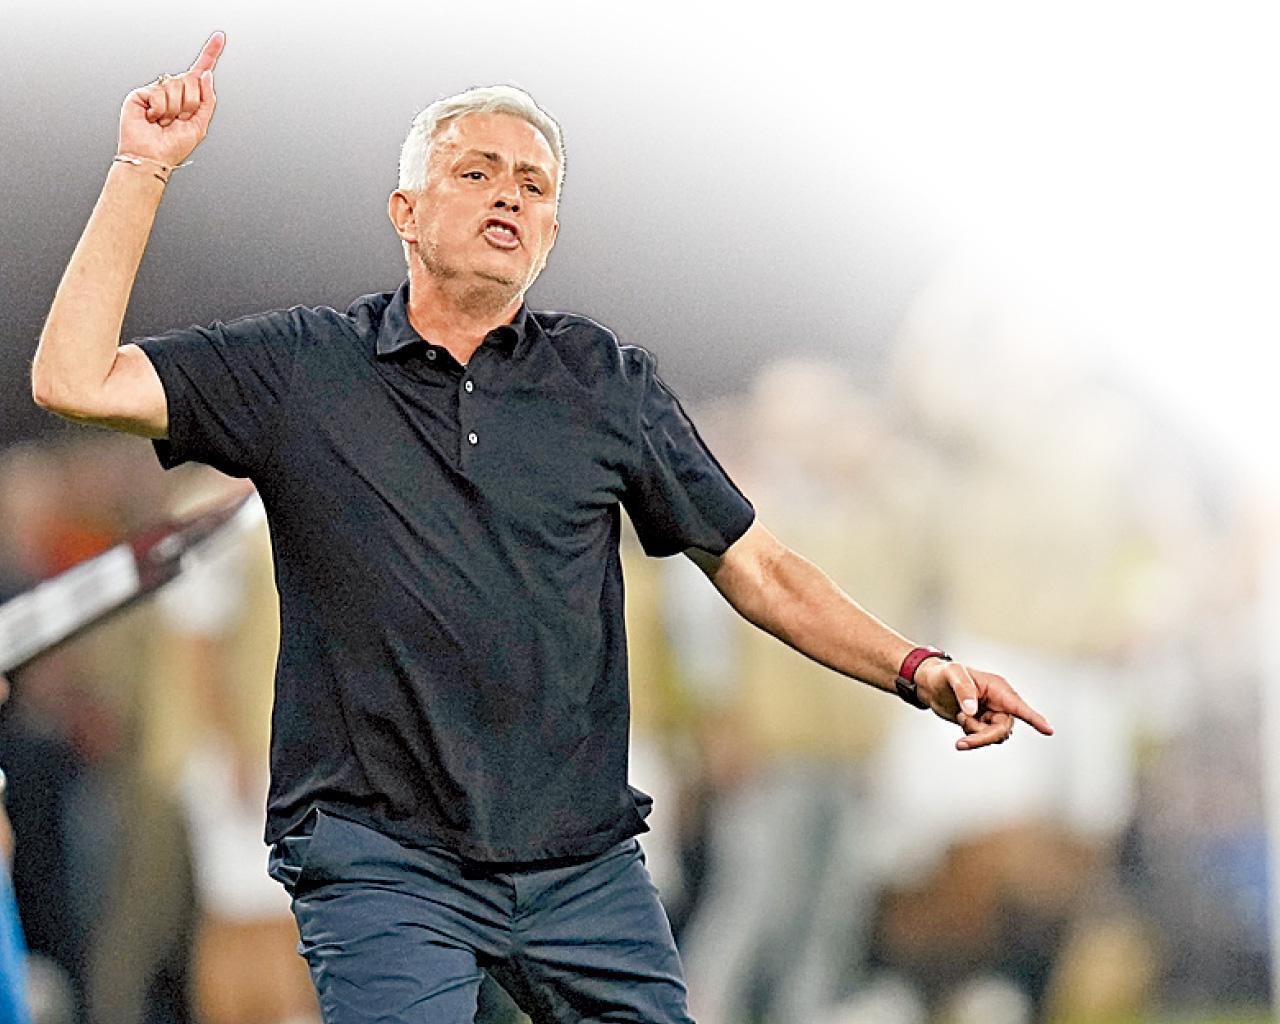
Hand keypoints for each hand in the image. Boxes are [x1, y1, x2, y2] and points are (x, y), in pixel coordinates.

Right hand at [117, 31, 224, 167]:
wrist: (152, 157)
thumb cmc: (173, 146)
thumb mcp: (200, 126)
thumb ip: (207, 100)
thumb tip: (206, 75)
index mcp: (188, 98)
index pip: (199, 72)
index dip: (210, 54)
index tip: (220, 38)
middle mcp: (172, 91)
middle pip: (190, 80)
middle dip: (190, 103)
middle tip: (179, 119)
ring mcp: (156, 91)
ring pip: (176, 86)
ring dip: (175, 109)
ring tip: (165, 121)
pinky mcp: (141, 93)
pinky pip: (160, 92)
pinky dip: (160, 109)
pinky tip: (153, 118)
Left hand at [914, 658, 1053, 750]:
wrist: (930, 685)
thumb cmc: (943, 674)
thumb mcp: (952, 674)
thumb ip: (963, 690)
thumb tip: (972, 710)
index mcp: (998, 688)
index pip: (1019, 707)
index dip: (1034, 719)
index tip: (1048, 730)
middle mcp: (999, 702)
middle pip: (1003, 729)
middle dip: (983, 737)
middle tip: (961, 743)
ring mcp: (992, 714)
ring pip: (994, 736)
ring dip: (975, 735)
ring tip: (959, 716)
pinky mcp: (983, 724)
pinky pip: (983, 738)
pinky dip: (970, 735)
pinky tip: (961, 719)